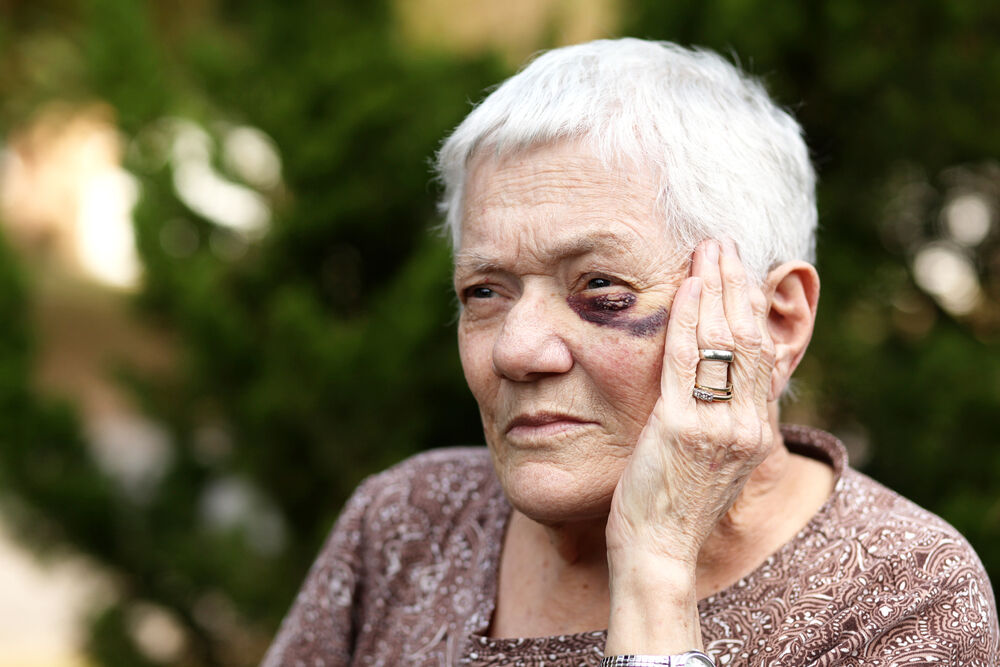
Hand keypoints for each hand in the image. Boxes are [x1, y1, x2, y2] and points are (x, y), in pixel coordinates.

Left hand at [604, 239, 775, 653]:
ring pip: (726, 342)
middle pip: (750, 337)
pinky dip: (690, 320)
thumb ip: (715, 417)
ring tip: (707, 250)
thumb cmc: (672, 505)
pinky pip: (689, 362)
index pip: (761, 353)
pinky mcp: (684, 429)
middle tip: (723, 244)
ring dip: (715, 289)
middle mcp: (748, 425)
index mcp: (755, 430)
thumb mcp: (707, 457)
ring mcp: (720, 427)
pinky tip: (687, 288)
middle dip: (736, 285)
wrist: (658, 552)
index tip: (737, 271)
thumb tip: (709, 379)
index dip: (750, 306)